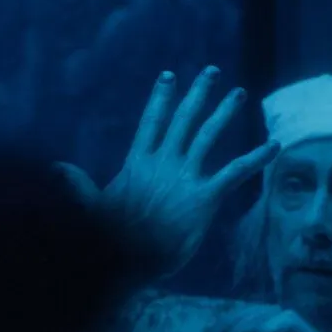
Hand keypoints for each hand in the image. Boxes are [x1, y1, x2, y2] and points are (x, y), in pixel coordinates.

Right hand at [56, 67, 280, 263]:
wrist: (125, 259)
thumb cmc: (107, 239)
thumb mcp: (91, 207)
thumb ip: (77, 184)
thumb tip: (56, 167)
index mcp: (138, 164)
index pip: (151, 122)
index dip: (161, 98)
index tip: (169, 76)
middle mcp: (163, 163)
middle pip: (183, 120)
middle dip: (198, 94)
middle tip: (212, 72)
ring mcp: (184, 177)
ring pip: (207, 136)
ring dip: (224, 113)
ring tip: (239, 93)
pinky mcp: (204, 196)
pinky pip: (235, 171)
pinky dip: (256, 157)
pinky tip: (275, 145)